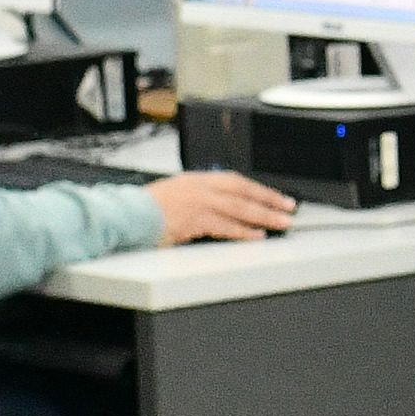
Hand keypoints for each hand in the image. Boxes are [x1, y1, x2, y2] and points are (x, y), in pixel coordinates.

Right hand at [149, 171, 297, 244]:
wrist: (125, 215)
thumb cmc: (146, 211)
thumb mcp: (175, 197)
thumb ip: (198, 201)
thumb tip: (222, 211)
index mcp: (195, 180)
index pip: (234, 181)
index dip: (258, 189)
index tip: (275, 197)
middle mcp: (199, 186)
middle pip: (242, 191)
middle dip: (269, 200)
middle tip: (289, 208)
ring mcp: (196, 201)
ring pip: (239, 207)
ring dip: (263, 216)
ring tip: (282, 223)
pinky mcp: (192, 218)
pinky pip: (224, 225)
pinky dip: (243, 231)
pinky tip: (257, 235)